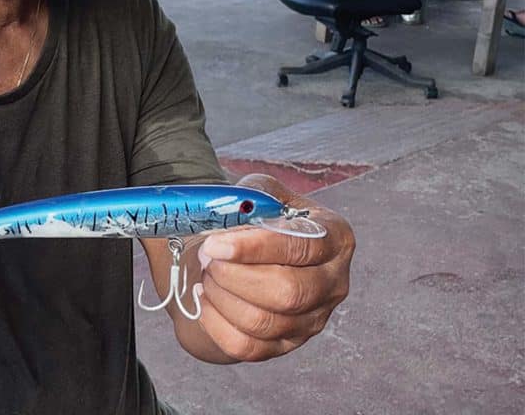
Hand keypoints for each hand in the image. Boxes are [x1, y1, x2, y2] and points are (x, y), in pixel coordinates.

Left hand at [195, 173, 354, 361]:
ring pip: (264, 322)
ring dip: (222, 297)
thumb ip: (249, 197)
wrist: (253, 256)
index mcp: (334, 238)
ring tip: (207, 274)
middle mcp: (332, 282)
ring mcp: (314, 319)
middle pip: (287, 292)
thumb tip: (227, 212)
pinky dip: (216, 323)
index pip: (301, 246)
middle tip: (206, 256)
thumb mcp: (263, 194)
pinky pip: (247, 346)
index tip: (215, 244)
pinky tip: (206, 299)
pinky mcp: (289, 344)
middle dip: (234, 275)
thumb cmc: (261, 221)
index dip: (255, 247)